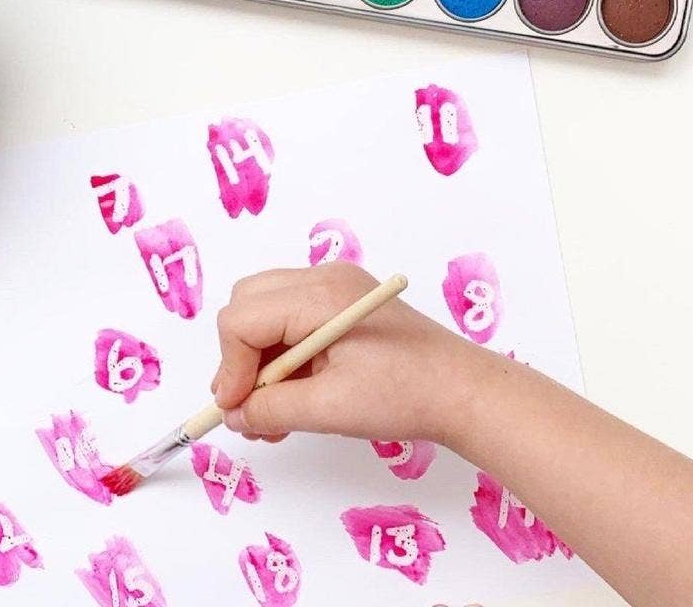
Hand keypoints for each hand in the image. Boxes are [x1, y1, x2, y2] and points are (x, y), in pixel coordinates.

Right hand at [212, 263, 474, 444]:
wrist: (462, 390)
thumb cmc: (406, 396)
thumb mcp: (330, 408)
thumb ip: (270, 410)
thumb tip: (232, 414)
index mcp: (321, 296)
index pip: (242, 319)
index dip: (230, 368)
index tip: (236, 411)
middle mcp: (323, 278)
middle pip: (247, 304)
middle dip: (239, 357)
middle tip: (250, 407)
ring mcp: (334, 286)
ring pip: (264, 311)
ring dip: (258, 362)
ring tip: (274, 414)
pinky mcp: (341, 303)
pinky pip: (290, 319)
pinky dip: (281, 356)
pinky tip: (293, 396)